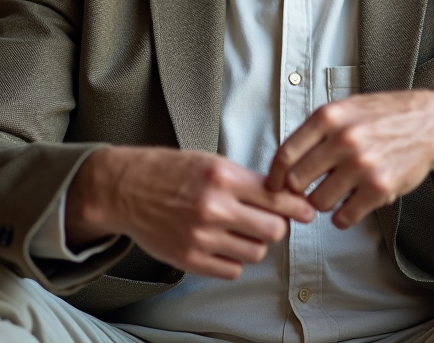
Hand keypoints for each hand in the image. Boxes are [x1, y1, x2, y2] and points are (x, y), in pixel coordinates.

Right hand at [65, 146, 314, 279]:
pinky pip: (232, 270)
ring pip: (256, 252)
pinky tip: (223, 244)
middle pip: (274, 230)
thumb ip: (247, 181)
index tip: (307, 210)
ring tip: (238, 230)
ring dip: (253, 243)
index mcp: (223, 177)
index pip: (278, 198)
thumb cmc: (170, 172)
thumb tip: (286, 197)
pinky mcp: (189, 259)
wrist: (125, 189)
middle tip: (267, 220)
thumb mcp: (211, 162)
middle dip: (276, 226)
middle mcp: (214, 207)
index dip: (298, 206)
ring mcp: (201, 236)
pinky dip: (233, 260)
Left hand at [265, 90, 433, 228]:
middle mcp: (343, 140)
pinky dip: (343, 216)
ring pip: (319, 202)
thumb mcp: (346, 108)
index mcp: (329, 117)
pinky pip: (344, 217)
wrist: (431, 124)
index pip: (285, 155)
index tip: (275, 187)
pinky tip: (351, 204)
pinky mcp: (379, 188)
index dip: (275, 177)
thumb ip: (316, 130)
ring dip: (324, 202)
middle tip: (308, 191)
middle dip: (299, 191)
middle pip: (297, 182)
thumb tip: (284, 163)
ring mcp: (362, 165)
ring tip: (338, 191)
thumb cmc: (385, 116)